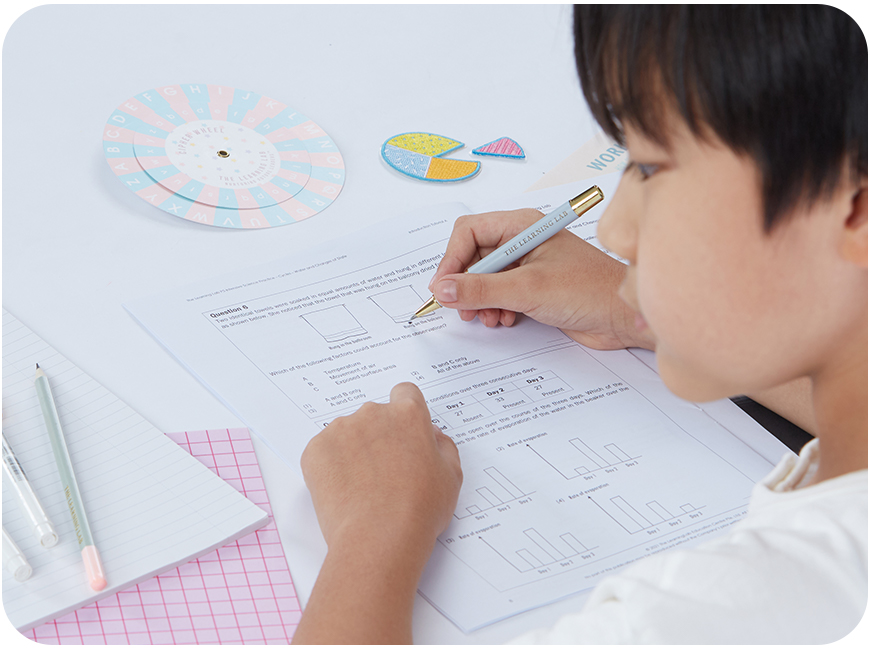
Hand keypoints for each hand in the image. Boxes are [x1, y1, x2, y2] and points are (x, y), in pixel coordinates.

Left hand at [301, 382, 461, 548]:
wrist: (379, 537)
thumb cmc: (418, 510)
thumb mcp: (450, 477)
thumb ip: (443, 447)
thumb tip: (432, 437)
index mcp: (408, 415)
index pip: (406, 394)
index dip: (405, 414)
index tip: (403, 432)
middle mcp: (373, 414)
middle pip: (375, 416)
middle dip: (379, 437)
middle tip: (385, 472)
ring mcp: (341, 429)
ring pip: (348, 433)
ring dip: (354, 451)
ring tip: (364, 487)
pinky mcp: (316, 449)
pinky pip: (324, 451)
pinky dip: (331, 467)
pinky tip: (345, 491)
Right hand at [428, 208, 654, 349]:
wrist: (625, 318)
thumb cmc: (592, 291)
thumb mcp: (528, 290)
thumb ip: (481, 289)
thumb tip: (443, 290)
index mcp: (523, 226)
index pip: (469, 232)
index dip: (451, 260)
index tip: (443, 288)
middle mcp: (523, 241)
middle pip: (473, 256)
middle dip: (465, 284)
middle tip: (463, 309)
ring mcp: (528, 265)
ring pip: (484, 278)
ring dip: (479, 300)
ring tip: (488, 318)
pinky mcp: (534, 287)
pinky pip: (499, 294)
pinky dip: (495, 308)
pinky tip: (506, 319)